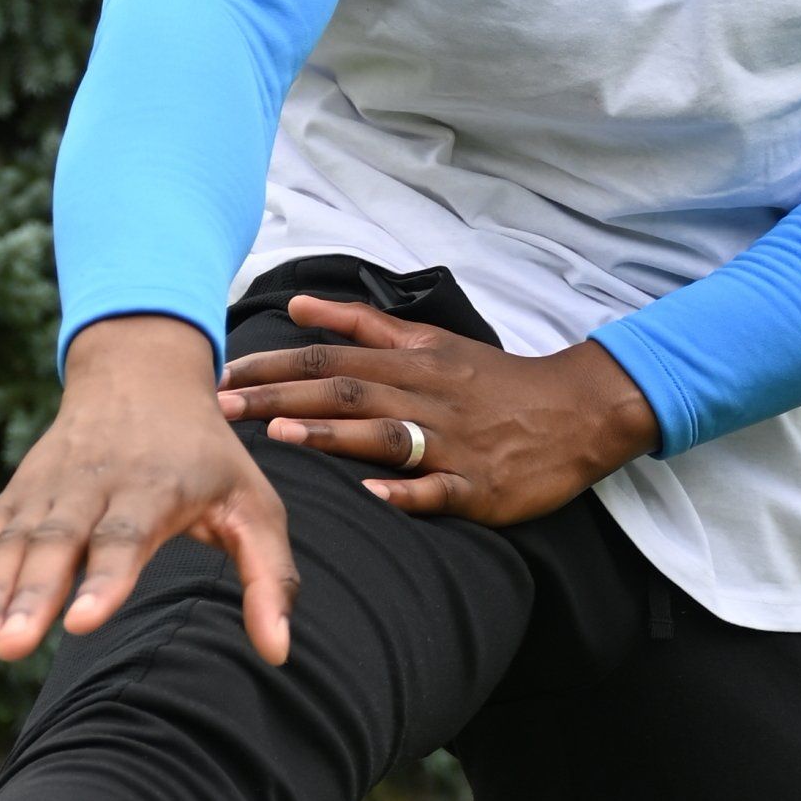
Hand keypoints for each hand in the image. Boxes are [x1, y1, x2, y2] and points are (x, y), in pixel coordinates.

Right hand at [0, 316, 297, 665]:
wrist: (141, 372)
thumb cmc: (208, 455)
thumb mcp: (254, 503)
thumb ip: (268, 577)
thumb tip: (280, 653)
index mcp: (157, 484)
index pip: (125, 535)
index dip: (103, 578)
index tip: (80, 623)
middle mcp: (95, 482)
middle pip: (58, 543)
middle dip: (30, 596)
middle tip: (8, 648)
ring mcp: (50, 486)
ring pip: (14, 542)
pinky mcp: (19, 492)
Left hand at [216, 293, 658, 523]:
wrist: (577, 409)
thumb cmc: (494, 380)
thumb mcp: (431, 340)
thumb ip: (363, 324)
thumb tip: (300, 306)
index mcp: (413, 361)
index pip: (331, 357)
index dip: (276, 364)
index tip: (223, 374)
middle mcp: (426, 396)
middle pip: (346, 390)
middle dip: (281, 396)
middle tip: (224, 407)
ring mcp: (453, 442)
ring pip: (386, 433)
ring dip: (333, 433)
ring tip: (283, 434)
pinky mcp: (480, 485)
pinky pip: (441, 487)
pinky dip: (408, 490)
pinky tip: (374, 494)